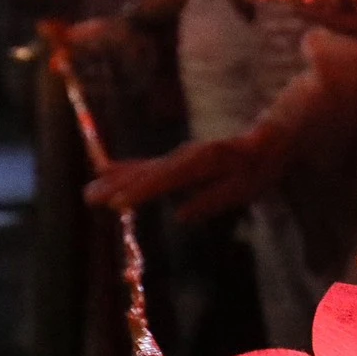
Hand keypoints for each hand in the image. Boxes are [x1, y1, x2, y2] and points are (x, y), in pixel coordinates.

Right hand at [86, 127, 285, 222]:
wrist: (268, 139)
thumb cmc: (258, 168)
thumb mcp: (244, 188)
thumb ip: (213, 200)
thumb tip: (180, 216)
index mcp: (203, 162)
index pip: (167, 178)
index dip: (142, 190)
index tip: (118, 203)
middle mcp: (187, 156)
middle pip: (148, 173)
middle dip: (118, 186)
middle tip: (89, 198)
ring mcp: (180, 157)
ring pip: (144, 169)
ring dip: (116, 180)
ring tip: (90, 192)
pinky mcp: (177, 161)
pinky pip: (148, 166)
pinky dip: (126, 170)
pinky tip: (106, 173)